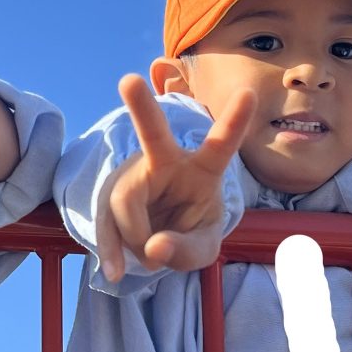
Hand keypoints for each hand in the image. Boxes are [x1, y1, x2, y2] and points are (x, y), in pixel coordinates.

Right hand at [94, 75, 253, 281]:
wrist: (158, 239)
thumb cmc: (190, 233)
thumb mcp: (203, 249)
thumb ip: (186, 251)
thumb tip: (154, 248)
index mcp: (202, 170)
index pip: (220, 144)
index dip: (235, 121)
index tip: (248, 91)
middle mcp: (165, 163)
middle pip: (152, 134)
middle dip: (141, 107)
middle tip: (128, 81)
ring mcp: (132, 177)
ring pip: (126, 205)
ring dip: (138, 242)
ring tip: (151, 257)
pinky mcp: (109, 197)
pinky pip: (104, 222)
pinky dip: (111, 251)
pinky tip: (115, 271)